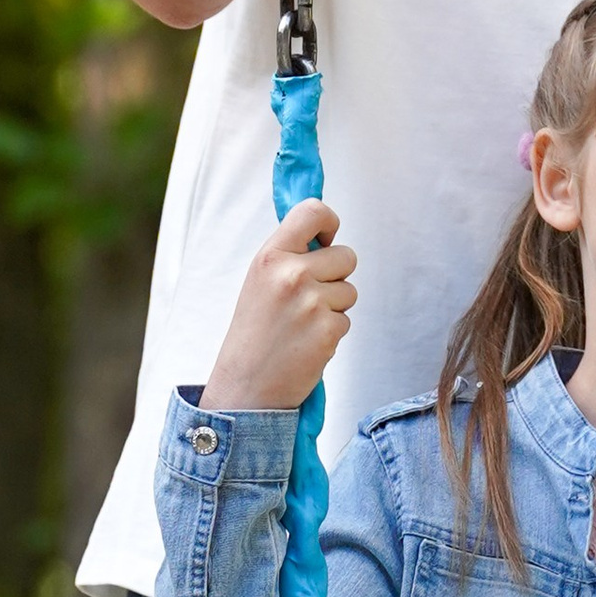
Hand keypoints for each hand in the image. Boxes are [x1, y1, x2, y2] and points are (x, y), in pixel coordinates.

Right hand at [203, 199, 357, 409]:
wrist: (245, 385)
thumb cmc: (254, 332)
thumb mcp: (261, 280)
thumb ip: (290, 255)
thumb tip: (325, 235)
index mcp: (271, 256)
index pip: (313, 211)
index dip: (329, 222)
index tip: (327, 238)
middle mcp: (292, 274)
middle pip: (346, 255)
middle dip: (336, 276)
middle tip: (306, 299)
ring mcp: (312, 302)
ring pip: (350, 290)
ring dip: (334, 308)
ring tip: (302, 325)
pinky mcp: (328, 330)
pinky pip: (347, 320)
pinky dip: (332, 333)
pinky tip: (306, 343)